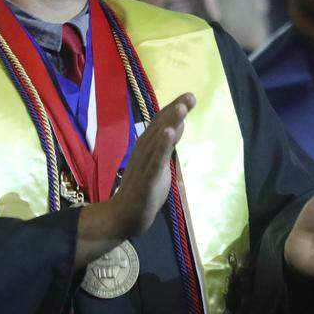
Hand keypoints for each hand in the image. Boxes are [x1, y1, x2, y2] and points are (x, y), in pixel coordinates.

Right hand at [75, 93, 194, 267]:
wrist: (123, 217)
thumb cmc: (143, 190)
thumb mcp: (160, 164)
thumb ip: (167, 145)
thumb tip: (177, 124)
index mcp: (147, 147)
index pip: (161, 124)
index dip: (174, 109)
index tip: (189, 96)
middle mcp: (143, 151)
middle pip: (159, 127)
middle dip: (174, 111)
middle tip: (190, 96)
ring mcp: (144, 165)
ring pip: (157, 142)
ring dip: (168, 124)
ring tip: (180, 108)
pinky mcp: (146, 181)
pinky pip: (154, 162)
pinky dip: (161, 148)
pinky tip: (168, 135)